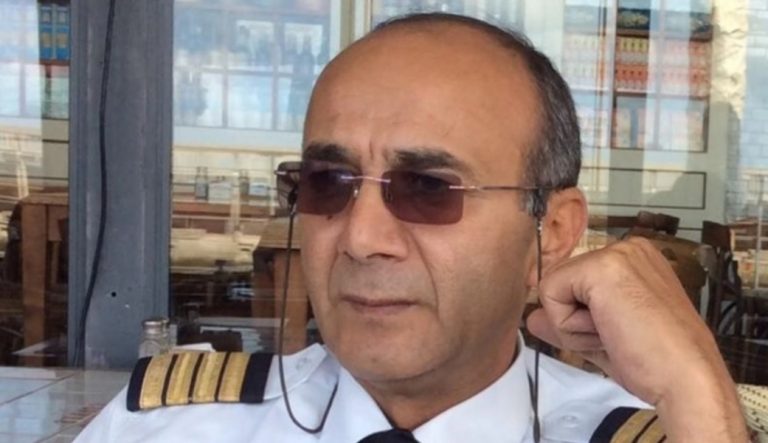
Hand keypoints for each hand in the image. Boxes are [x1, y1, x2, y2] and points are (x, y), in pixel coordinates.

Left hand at [526, 237, 746, 441]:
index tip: (617, 333)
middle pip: (560, 282)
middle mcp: (626, 248)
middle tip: (616, 337)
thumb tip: (532, 319)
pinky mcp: (602, 267)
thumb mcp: (601, 338)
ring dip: (572, 325)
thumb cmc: (656, 363)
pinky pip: (549, 294)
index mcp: (632, 261)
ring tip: (615, 334)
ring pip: (552, 288)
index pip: (573, 282)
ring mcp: (616, 254)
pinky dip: (568, 324)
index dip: (580, 317)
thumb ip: (566, 323)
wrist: (685, 379)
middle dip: (574, 321)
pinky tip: (606, 331)